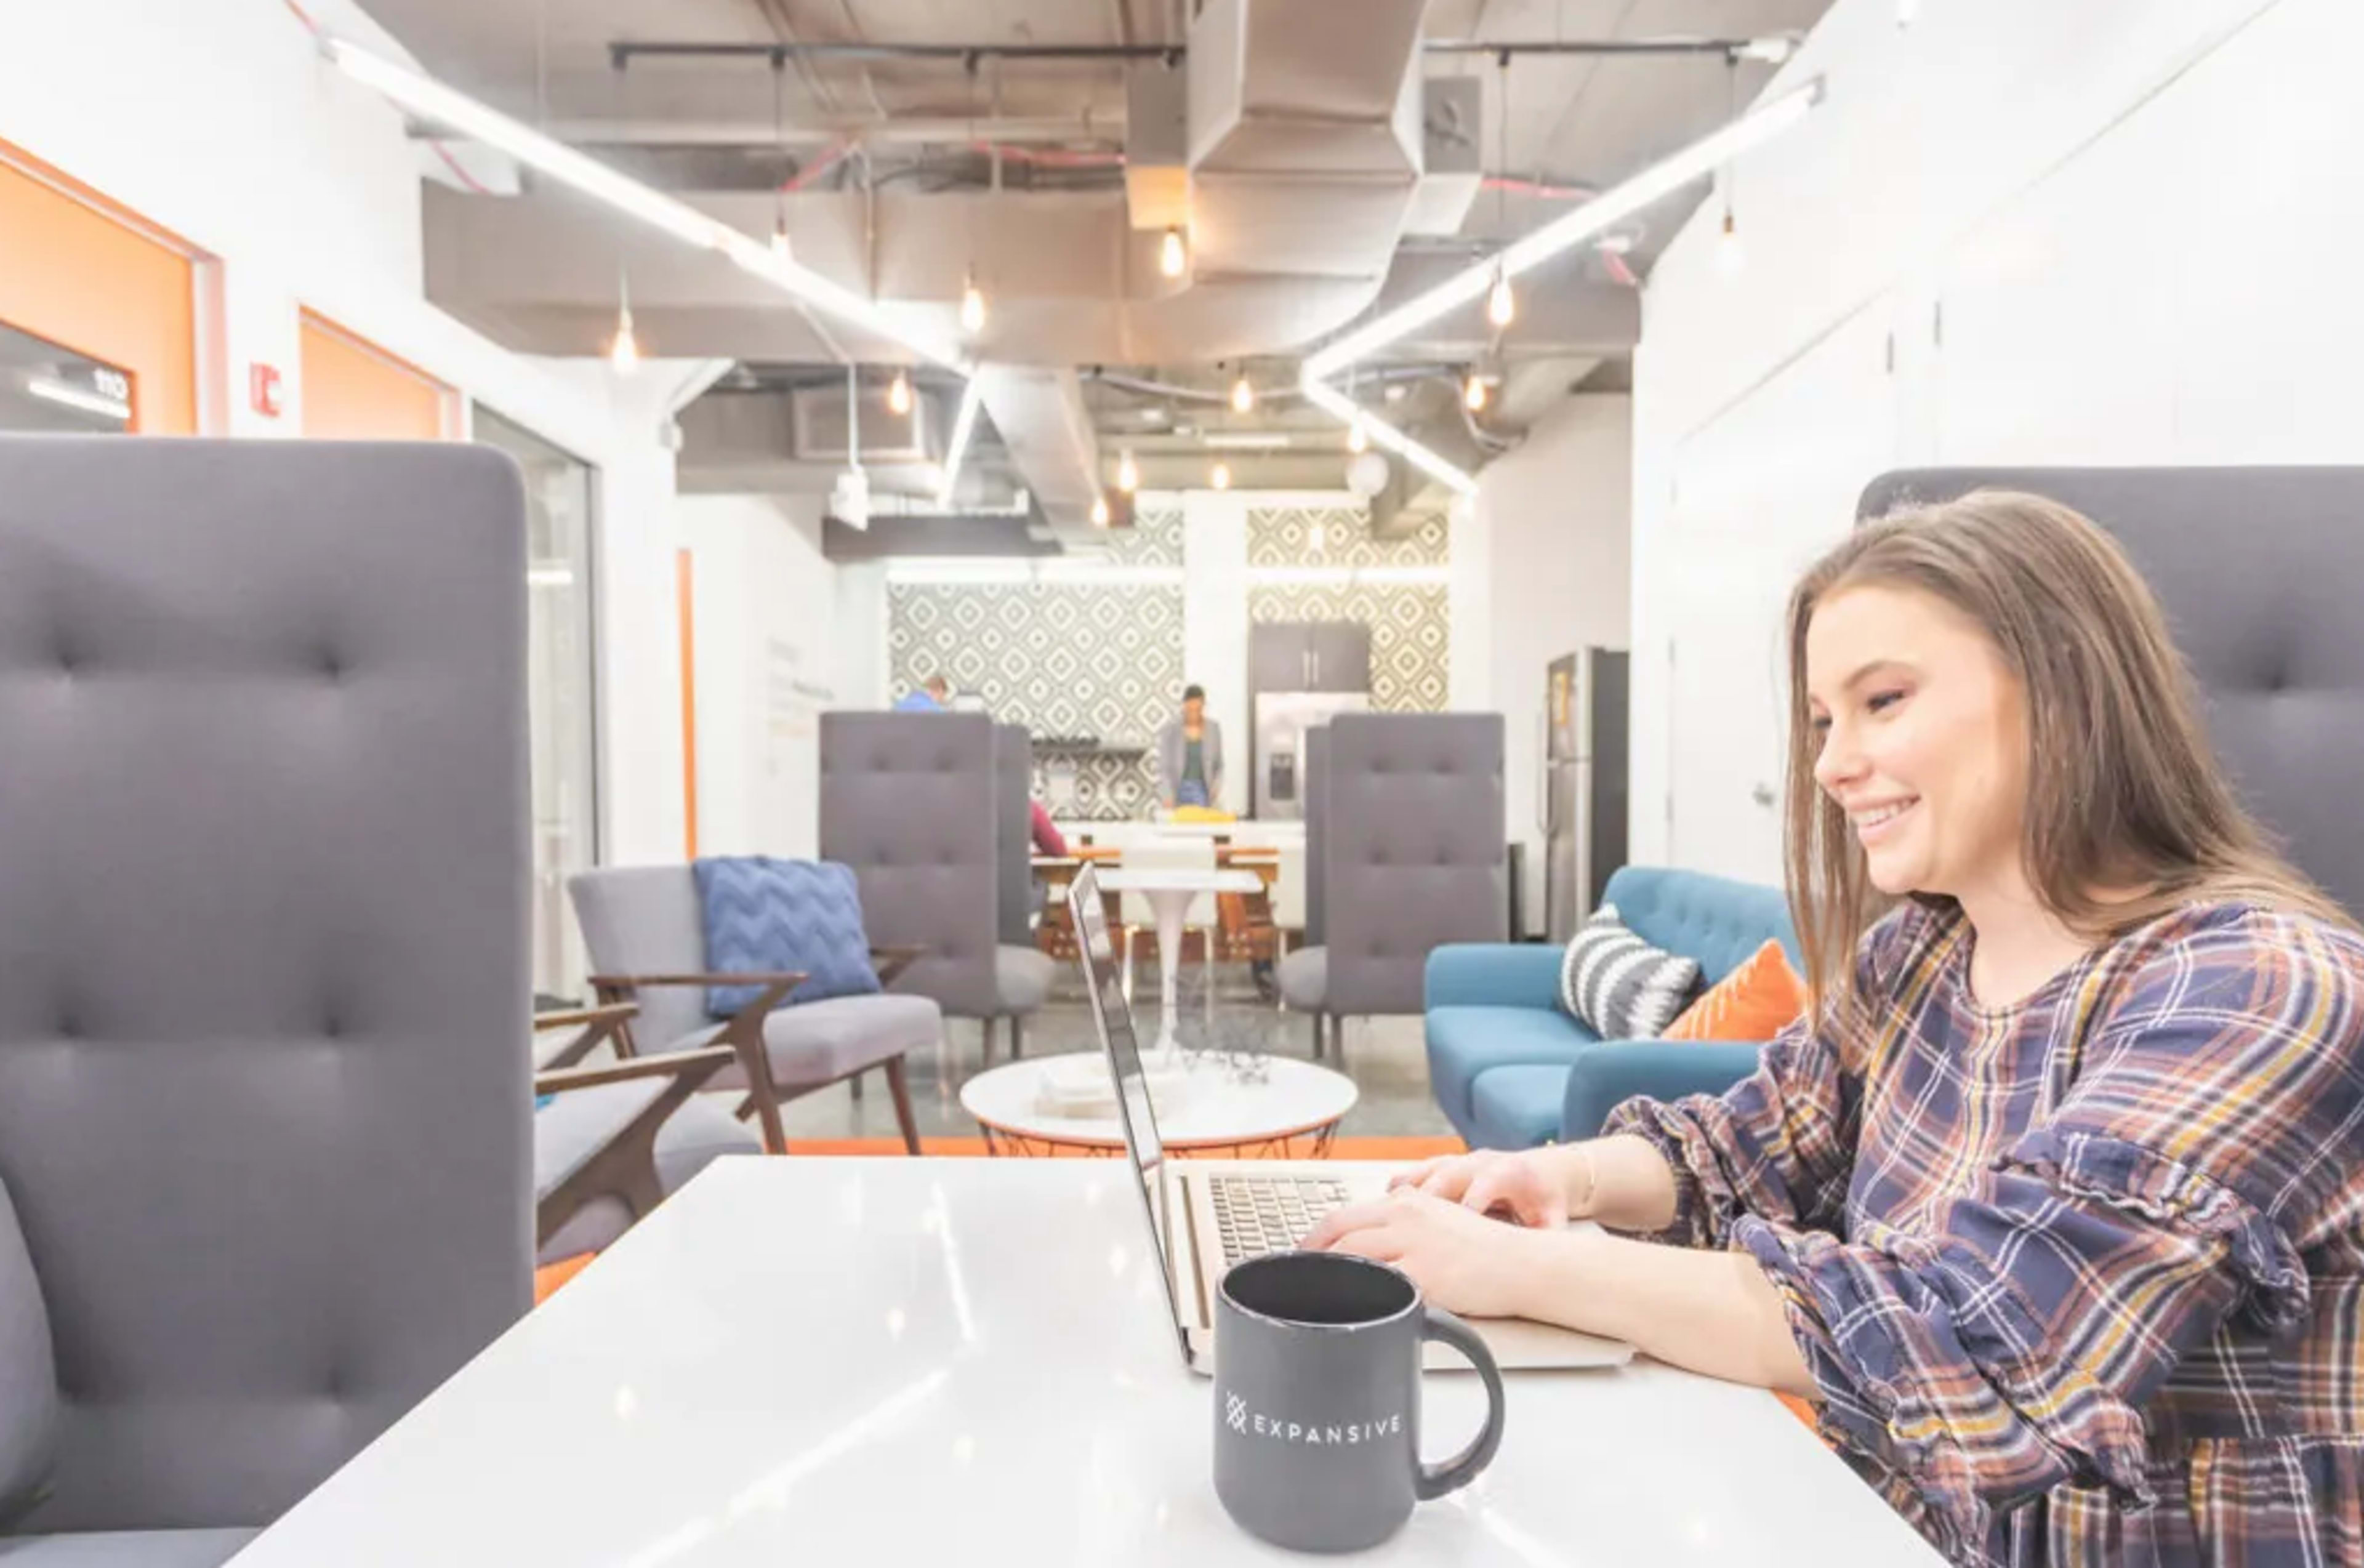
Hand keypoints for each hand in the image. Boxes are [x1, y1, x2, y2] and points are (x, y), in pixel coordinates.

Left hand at [1301, 1188, 1548, 1319]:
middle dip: (1310, 1255)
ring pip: (1352, 1257)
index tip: (1302, 1255)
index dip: (1314, 1238)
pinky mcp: (1426, 1275)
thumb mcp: (1438, 1221)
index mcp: (1406, 1202)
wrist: (1522, 1263)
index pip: (1343, 1215)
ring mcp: (1414, 1245)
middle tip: (1298, 1278)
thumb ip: (1401, 1227)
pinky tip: (1353, 1309)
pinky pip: (1383, 1286)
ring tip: (1317, 1296)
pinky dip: (1363, 1297)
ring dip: (1329, 1277)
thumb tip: (1367, 1248)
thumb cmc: (1484, 1249)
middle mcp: (1406, 1216)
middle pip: (1338, 1232)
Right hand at [1385, 1147, 1581, 1228]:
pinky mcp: (1443, 1167)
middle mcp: (1477, 1163)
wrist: (1544, 1171)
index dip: (1467, 1206)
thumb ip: (1546, 1237)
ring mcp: (1458, 1162)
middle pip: (1444, 1176)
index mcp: (1506, 1172)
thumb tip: (1545, 1264)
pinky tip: (1379, 1208)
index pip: (1482, 1186)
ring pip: (1424, 1172)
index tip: (1455, 1229)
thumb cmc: (1544, 1199)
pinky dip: (1398, 1191)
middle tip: (1405, 1228)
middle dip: (1423, 1202)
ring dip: (1403, 1194)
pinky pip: (1415, 1175)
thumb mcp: (1552, 1220)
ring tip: (1380, 1217)